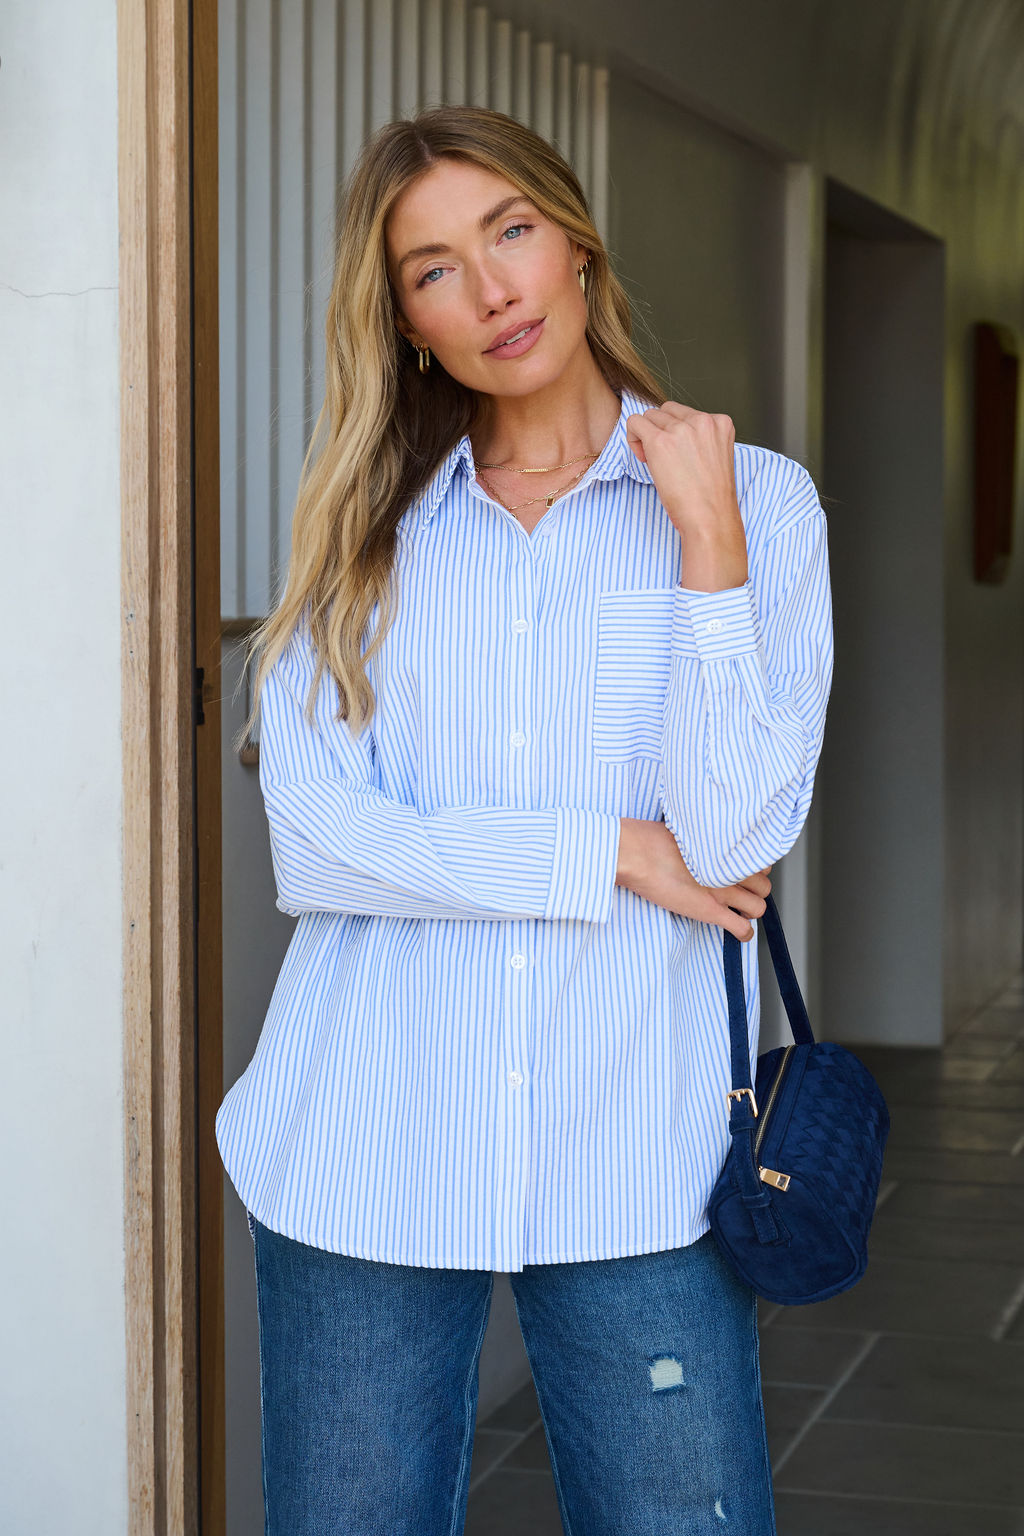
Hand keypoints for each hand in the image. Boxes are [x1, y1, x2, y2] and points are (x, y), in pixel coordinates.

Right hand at [616, 817, 769, 940]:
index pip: (761, 862)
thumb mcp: (689, 831)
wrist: (638, 854)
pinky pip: (742, 929)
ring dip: (751, 910)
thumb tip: (709, 843)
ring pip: (759, 907)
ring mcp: (723, 892)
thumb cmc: (652, 839)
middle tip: (740, 892)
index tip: (744, 873)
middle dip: (755, 891)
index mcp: (727, 849)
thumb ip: (707, 840)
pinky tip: (738, 931)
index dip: (754, 870)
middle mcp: (730, 870)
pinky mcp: (711, 911)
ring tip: (738, 909)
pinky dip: (744, 933)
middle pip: (764, 886)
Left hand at [625, 402, 747, 590]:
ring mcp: (681, 429)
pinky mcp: (660, 441)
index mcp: (720, 423)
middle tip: (663, 459)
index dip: (676, 433)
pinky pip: (634, 422)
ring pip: (650, 415)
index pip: (687, 413)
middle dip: (661, 430)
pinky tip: (642, 458)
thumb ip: (698, 440)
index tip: (677, 454)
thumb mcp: (714, 458)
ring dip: (647, 434)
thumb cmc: (711, 499)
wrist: (710, 519)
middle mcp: (703, 420)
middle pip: (667, 410)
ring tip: (654, 461)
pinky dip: (633, 437)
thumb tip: (671, 435)